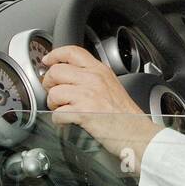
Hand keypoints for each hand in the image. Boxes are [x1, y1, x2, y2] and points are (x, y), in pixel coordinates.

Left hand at [42, 45, 160, 169]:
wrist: (136, 133)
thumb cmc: (126, 116)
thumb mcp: (112, 86)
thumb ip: (92, 78)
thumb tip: (70, 77)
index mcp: (100, 70)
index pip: (72, 52)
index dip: (55, 55)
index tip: (47, 61)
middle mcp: (93, 79)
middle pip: (56, 71)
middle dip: (49, 84)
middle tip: (54, 93)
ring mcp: (87, 95)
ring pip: (53, 93)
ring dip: (54, 105)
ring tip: (62, 110)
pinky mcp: (82, 112)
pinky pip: (57, 114)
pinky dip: (59, 121)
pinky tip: (68, 122)